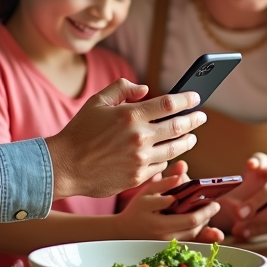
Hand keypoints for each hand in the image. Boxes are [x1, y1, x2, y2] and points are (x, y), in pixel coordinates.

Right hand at [45, 78, 206, 199]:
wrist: (65, 166)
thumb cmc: (79, 132)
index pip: (169, 104)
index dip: (187, 99)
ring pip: (175, 149)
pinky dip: (167, 158)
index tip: (195, 97)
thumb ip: (122, 89)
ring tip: (191, 136)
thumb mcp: (97, 102)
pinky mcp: (138, 177)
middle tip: (201, 117)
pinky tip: (168, 153)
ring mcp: (140, 160)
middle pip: (179, 127)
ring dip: (187, 140)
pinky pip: (161, 165)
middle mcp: (139, 138)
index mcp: (130, 115)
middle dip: (194, 120)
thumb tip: (145, 89)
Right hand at [112, 160, 223, 242]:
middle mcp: (161, 233)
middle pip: (192, 226)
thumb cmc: (138, 208)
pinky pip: (188, 241)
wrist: (124, 231)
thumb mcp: (148, 191)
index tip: (212, 200)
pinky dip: (198, 233)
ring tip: (206, 211)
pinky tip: (202, 224)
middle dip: (207, 215)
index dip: (203, 209)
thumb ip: (165, 182)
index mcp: (156, 217)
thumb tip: (183, 170)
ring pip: (192, 235)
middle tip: (215, 205)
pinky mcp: (167, 249)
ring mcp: (165, 243)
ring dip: (203, 223)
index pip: (187, 216)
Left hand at [215, 153, 266, 239]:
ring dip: (255, 222)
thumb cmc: (259, 189)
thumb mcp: (251, 180)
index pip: (264, 161)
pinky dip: (259, 229)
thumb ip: (239, 183)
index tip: (250, 165)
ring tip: (237, 229)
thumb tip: (227, 188)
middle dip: (254, 202)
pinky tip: (245, 234)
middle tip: (238, 213)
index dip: (259, 162)